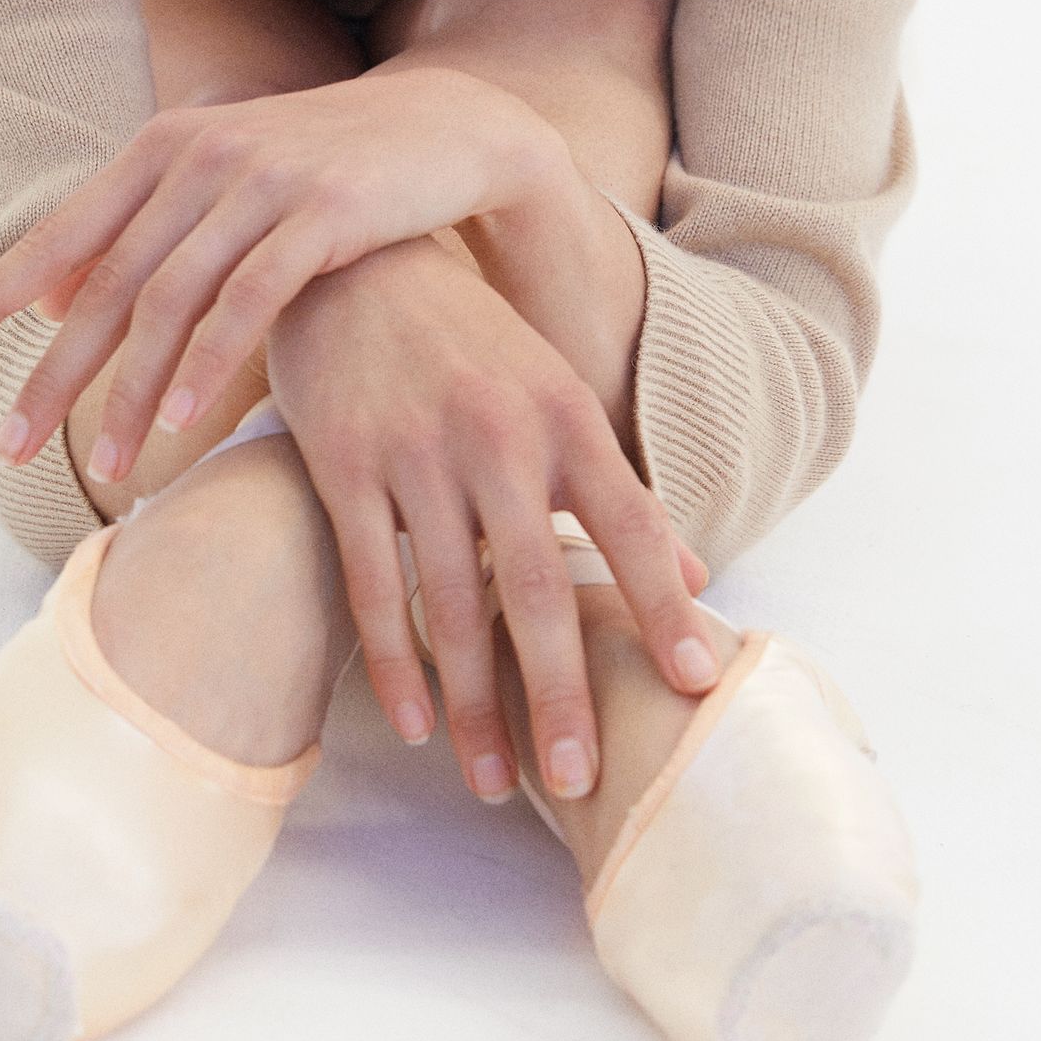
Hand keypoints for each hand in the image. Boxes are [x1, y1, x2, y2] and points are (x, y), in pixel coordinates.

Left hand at [0, 69, 563, 483]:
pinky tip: (176, 423)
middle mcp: (198, 157)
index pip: (60, 232)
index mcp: (163, 149)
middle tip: (8, 448)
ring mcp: (259, 182)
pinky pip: (246, 302)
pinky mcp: (321, 213)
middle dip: (51, 376)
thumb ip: (144, 235)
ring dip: (127, 395)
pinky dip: (205, 367)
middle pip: (102, 284)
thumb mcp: (225, 188)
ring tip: (101, 470)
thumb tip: (54, 303)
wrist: (448, 127)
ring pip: (167, 303)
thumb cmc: (327, 173)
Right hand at [265, 235, 724, 807]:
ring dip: (475, 703)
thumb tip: (696, 573)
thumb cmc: (469, 342)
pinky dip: (395, 661)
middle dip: (561, 692)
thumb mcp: (554, 396)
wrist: (354, 260)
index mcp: (566, 418)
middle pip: (539, 587)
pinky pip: (373, 583)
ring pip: (452, 603)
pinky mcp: (344, 465)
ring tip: (496, 781)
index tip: (695, 683)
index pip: (632, 525)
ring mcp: (418, 452)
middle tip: (581, 778)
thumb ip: (618, 488)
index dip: (664, 606)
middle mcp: (499, 436)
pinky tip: (416, 723)